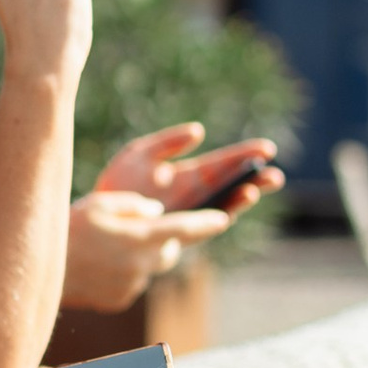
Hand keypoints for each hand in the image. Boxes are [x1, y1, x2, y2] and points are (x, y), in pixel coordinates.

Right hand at [62, 185, 228, 306]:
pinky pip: (133, 281)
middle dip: (165, 239)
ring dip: (139, 255)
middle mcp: (141, 265)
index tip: (224, 219)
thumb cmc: (68, 231)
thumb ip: (134, 205)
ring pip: (149, 266)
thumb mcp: (100, 205)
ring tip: (107, 246)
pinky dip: (124, 271)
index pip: (183, 229)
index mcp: (139, 238)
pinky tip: (98, 264)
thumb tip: (156, 212)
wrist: (36, 274)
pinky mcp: (120, 300)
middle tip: (142, 228)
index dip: (206, 223)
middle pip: (170, 250)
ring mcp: (131, 286)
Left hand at [94, 122, 281, 218]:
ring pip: (221, 209)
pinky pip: (202, 229)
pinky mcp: (176, 236)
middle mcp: (192, 198)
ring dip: (239, 201)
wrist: (93, 217)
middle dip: (253, 182)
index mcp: (187, 175)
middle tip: (274, 176)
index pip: (222, 164)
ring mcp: (186, 218)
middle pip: (230, 188)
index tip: (267, 148)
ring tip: (253, 190)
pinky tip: (226, 212)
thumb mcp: (139, 153)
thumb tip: (199, 131)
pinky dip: (216, 220)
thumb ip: (167, 142)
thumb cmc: (117, 185)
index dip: (245, 155)